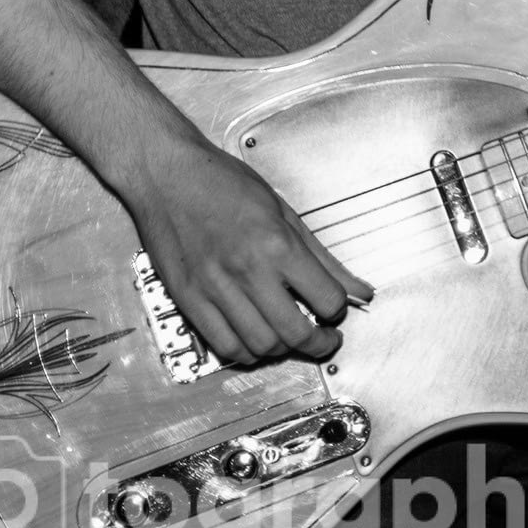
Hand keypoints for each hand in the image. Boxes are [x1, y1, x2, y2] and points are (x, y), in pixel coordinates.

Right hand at [118, 136, 374, 369]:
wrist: (167, 175)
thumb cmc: (222, 183)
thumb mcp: (284, 211)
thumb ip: (323, 257)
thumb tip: (359, 289)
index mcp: (276, 244)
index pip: (326, 299)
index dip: (338, 309)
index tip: (336, 309)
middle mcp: (247, 270)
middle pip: (295, 333)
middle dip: (319, 342)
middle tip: (324, 338)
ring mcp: (214, 289)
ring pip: (261, 346)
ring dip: (283, 349)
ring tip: (290, 336)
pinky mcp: (188, 300)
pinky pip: (224, 345)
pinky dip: (246, 352)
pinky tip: (256, 338)